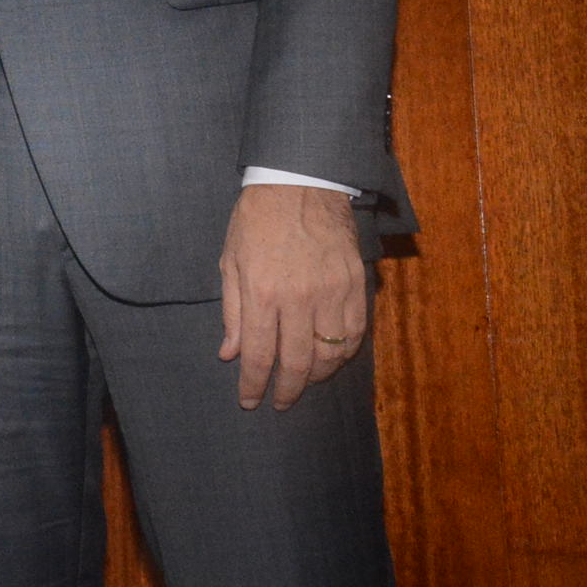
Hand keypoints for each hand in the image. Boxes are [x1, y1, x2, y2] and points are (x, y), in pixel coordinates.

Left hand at [219, 183, 366, 409]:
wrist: (301, 184)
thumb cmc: (257, 220)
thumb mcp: (231, 261)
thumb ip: (233, 312)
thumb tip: (230, 354)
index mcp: (263, 292)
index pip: (259, 354)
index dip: (254, 384)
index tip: (250, 401)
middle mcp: (300, 298)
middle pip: (298, 362)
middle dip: (288, 390)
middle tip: (280, 403)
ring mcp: (332, 293)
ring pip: (332, 354)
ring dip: (318, 376)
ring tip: (304, 382)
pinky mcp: (356, 286)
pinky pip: (355, 333)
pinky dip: (344, 353)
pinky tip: (331, 358)